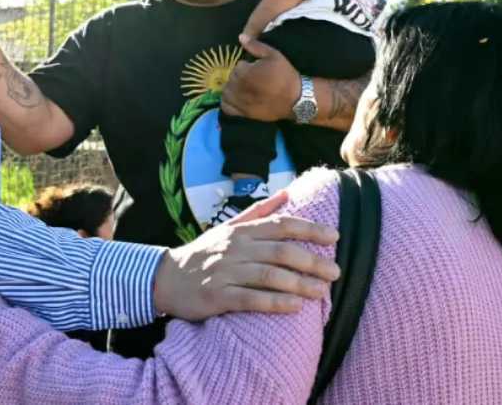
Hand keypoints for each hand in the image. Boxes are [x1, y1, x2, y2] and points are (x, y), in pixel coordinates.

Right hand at [153, 190, 339, 320]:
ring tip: (322, 292)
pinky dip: (275, 302)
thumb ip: (259, 212)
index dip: (310, 229)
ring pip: (269, 276)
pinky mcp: (218, 296)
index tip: (335, 237)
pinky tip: (296, 307)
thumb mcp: (228, 228)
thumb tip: (287, 194)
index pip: (281, 225)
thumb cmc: (204, 253)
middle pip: (281, 251)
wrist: (166, 278)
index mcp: (241, 231)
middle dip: (312, 260)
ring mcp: (226, 272)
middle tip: (336, 271)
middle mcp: (236, 248)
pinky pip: (251, 299)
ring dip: (299, 283)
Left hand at [221, 37, 298, 120]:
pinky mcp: (244, 113)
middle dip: (239, 77)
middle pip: (231, 79)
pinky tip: (236, 99)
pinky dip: (227, 102)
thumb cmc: (285, 75)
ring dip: (232, 89)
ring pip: (226, 92)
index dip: (246, 67)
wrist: (296, 98)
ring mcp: (241, 102)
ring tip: (244, 88)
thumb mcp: (273, 55)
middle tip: (252, 79)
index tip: (255, 69)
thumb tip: (240, 37)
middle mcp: (240, 88)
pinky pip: (226, 107)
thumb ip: (255, 46)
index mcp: (245, 73)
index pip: (237, 67)